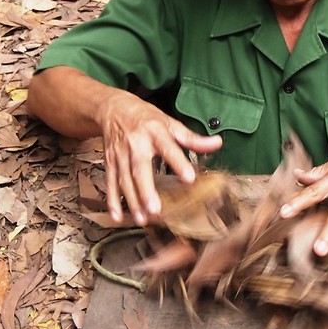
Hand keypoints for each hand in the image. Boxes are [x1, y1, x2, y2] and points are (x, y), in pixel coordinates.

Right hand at [98, 91, 221, 224]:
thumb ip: (193, 138)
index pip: (168, 148)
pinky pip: (110, 183)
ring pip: (124, 180)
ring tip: (143, 219)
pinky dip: (112, 201)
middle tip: (155, 210)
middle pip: (140, 168)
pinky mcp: (110, 162)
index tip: (189, 178)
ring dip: (132, 201)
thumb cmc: (147, 118)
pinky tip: (118, 217)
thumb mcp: (171, 123)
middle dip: (146, 190)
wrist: (115, 109)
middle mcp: (135, 144)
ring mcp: (120, 154)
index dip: (179, 163)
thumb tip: (217, 143)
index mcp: (154, 132)